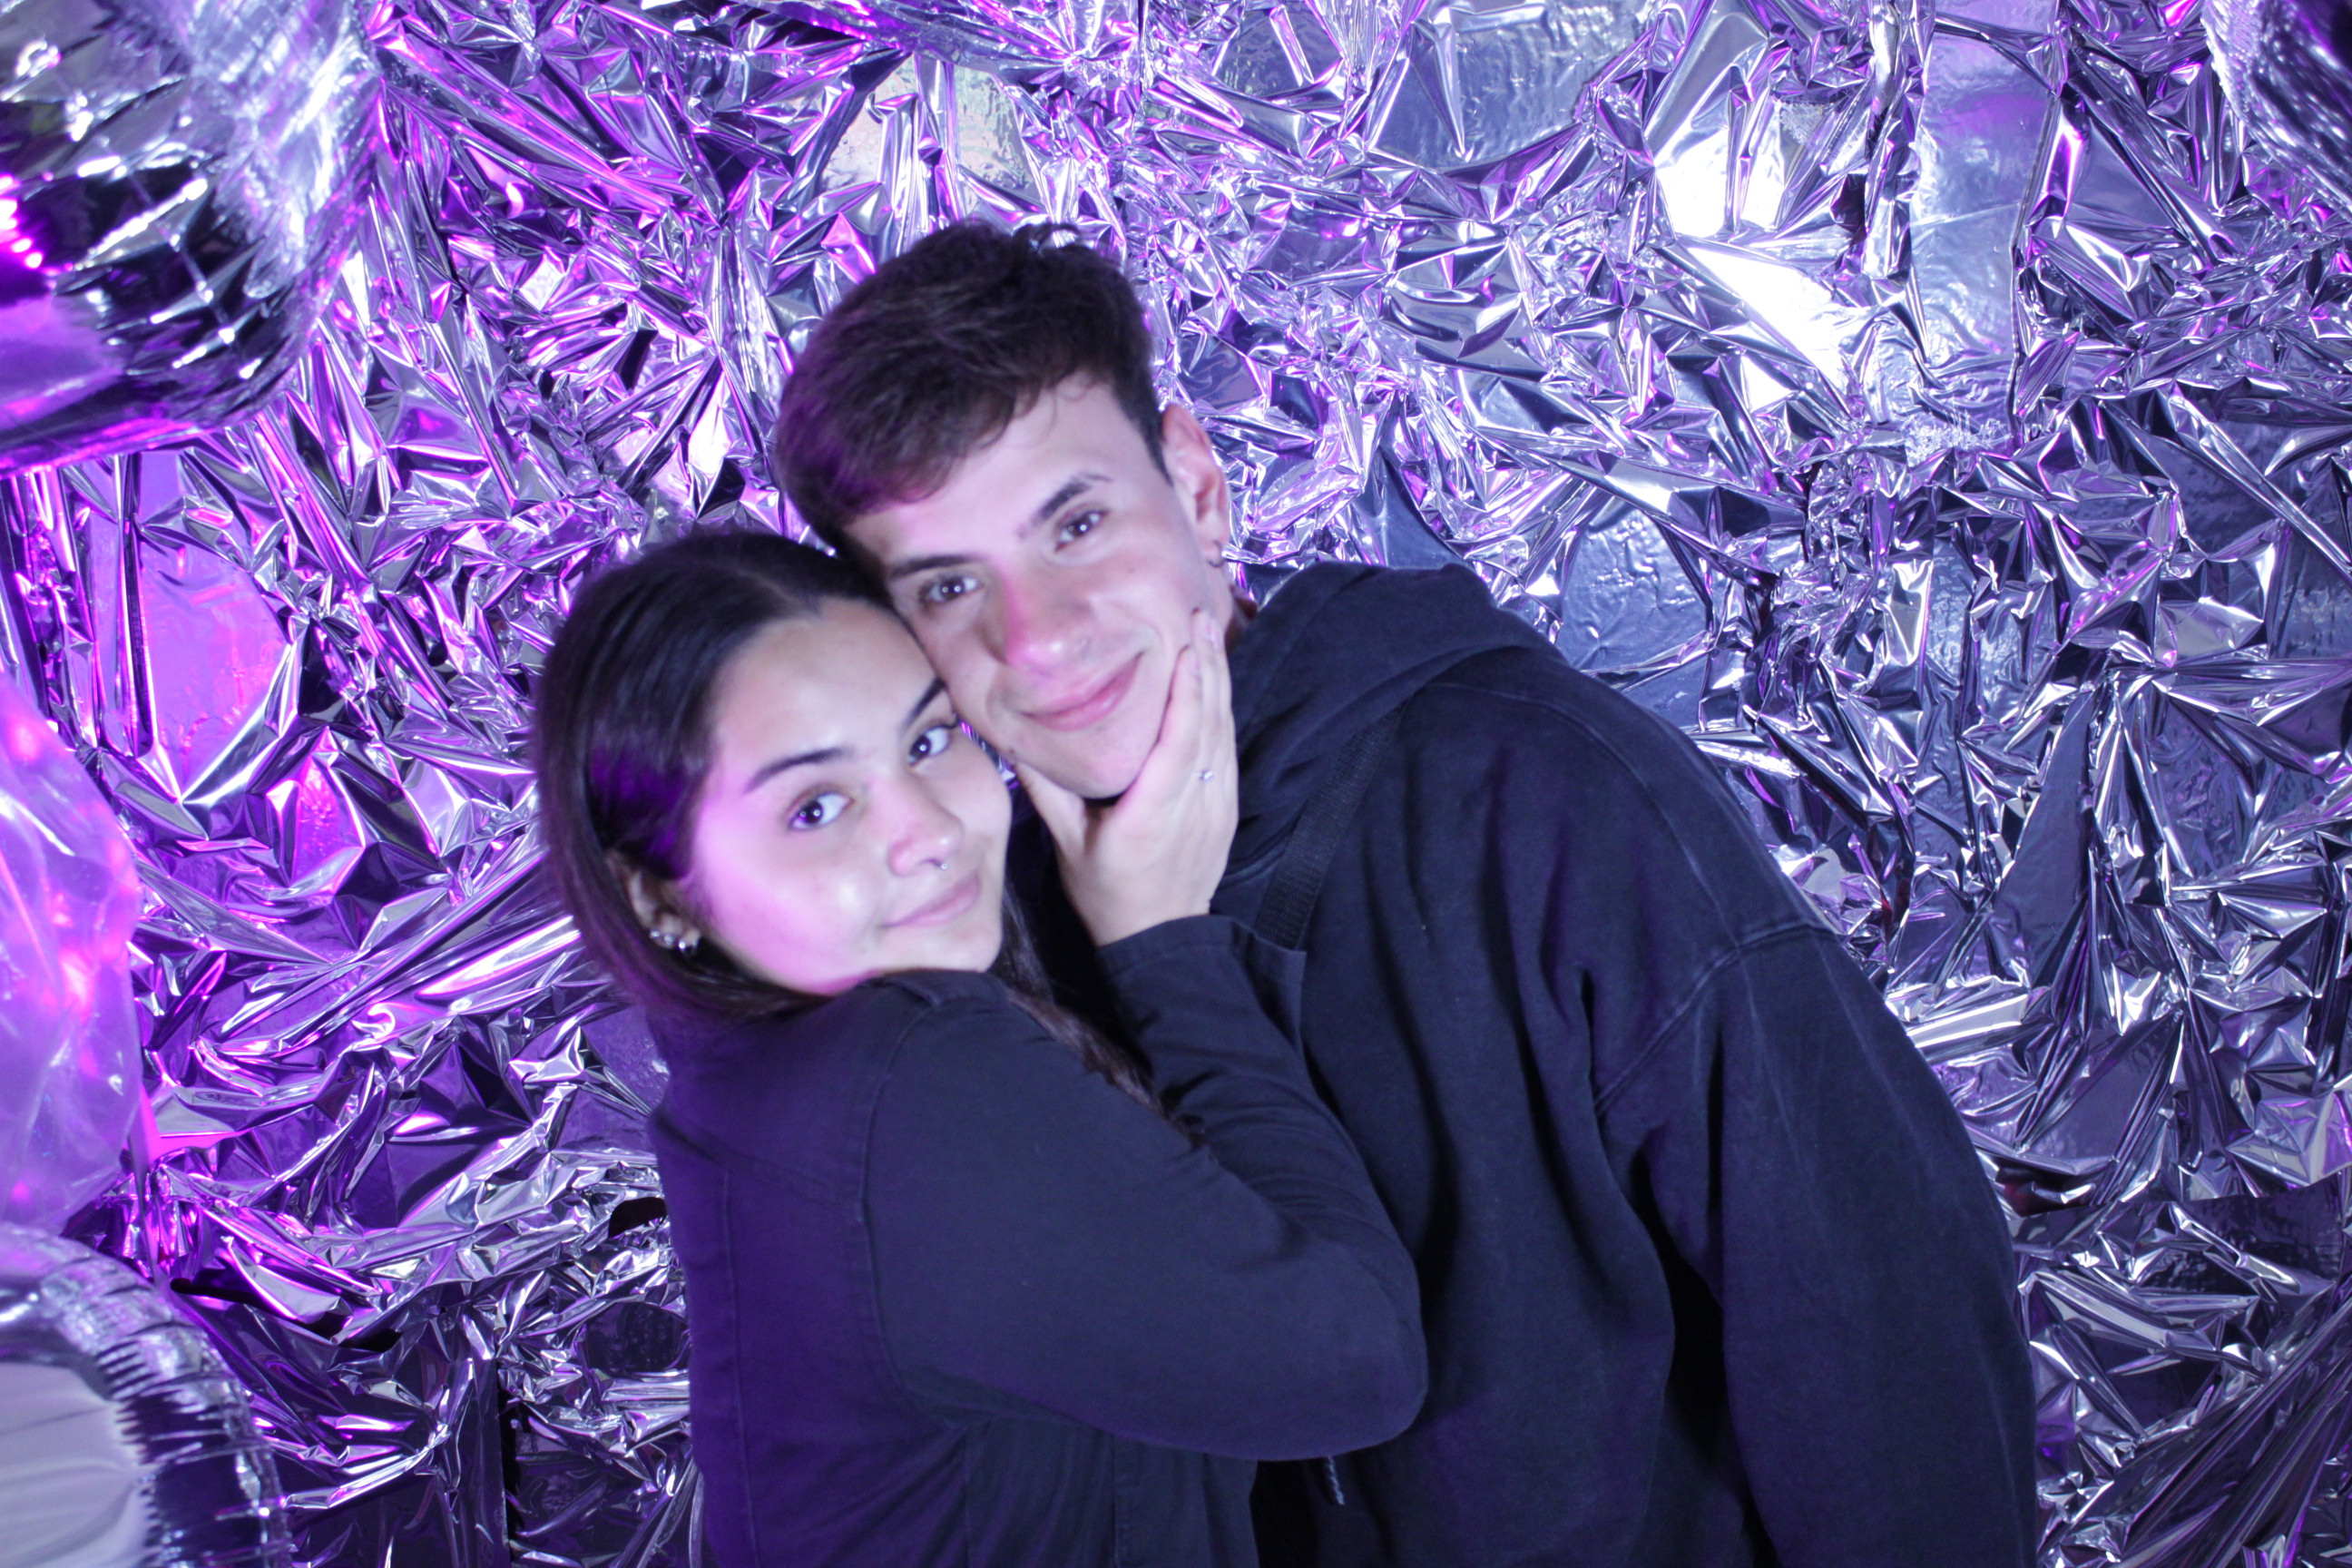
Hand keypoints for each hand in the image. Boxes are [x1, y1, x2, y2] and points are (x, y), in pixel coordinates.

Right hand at [1015, 611, 1238, 946]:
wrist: (1160, 937)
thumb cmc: (1106, 892)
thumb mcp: (1069, 844)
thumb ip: (1047, 790)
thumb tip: (1013, 739)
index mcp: (1153, 811)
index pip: (1179, 739)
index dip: (1187, 689)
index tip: (1185, 645)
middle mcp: (1193, 802)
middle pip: (1209, 722)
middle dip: (1207, 665)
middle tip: (1199, 614)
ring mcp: (1217, 803)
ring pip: (1224, 731)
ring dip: (1219, 680)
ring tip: (1209, 632)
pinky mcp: (1226, 806)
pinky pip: (1227, 748)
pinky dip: (1222, 709)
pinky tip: (1215, 680)